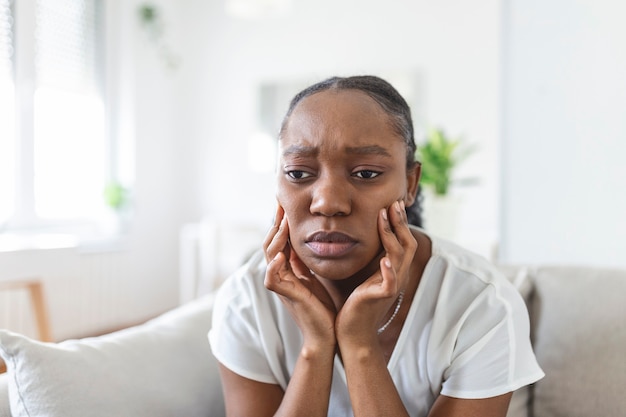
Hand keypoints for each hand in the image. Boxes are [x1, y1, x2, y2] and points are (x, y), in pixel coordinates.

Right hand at [263, 205, 336, 347]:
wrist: (326, 332)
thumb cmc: (322, 306)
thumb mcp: (313, 276)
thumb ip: (304, 261)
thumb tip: (305, 240)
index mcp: (287, 269)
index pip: (280, 240)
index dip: (281, 222)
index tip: (285, 204)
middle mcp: (280, 275)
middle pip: (270, 244)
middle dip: (276, 224)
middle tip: (281, 205)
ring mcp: (281, 285)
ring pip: (269, 257)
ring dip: (276, 239)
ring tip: (282, 223)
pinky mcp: (286, 297)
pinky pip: (272, 280)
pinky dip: (274, 268)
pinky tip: (279, 257)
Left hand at [336, 201, 417, 344]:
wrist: (353, 331)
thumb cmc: (356, 302)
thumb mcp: (365, 274)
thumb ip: (370, 258)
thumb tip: (361, 235)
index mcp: (394, 269)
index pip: (403, 240)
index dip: (399, 222)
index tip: (392, 203)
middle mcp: (397, 275)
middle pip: (406, 243)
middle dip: (399, 222)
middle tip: (393, 203)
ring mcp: (391, 286)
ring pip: (398, 256)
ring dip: (391, 235)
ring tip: (384, 217)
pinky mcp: (381, 297)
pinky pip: (390, 282)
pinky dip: (389, 270)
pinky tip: (384, 260)